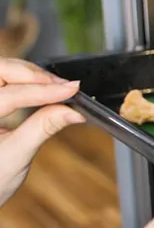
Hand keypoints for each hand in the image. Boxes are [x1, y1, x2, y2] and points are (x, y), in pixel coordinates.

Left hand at [0, 57, 84, 204]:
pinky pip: (3, 80)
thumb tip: (73, 111)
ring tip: (57, 87)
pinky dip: (24, 80)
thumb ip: (44, 127)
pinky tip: (43, 88)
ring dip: (30, 74)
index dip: (44, 91)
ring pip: (3, 71)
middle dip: (34, 74)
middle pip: (2, 71)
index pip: (11, 94)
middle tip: (64, 86)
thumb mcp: (17, 156)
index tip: (72, 90)